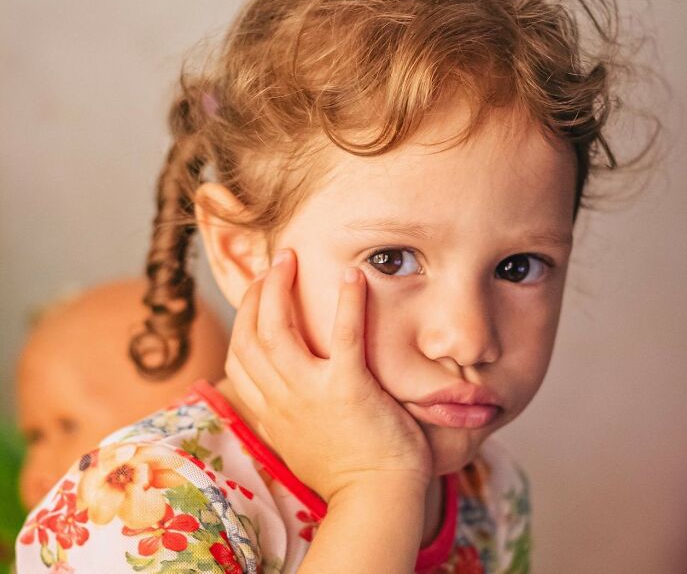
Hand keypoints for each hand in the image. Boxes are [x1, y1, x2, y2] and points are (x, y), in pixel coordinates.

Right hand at [225, 248, 431, 502]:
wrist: (376, 500)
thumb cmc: (345, 473)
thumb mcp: (297, 444)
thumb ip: (283, 414)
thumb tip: (276, 392)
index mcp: (269, 412)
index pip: (238, 359)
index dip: (242, 320)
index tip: (257, 297)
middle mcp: (280, 399)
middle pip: (250, 336)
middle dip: (255, 294)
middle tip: (272, 265)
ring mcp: (310, 393)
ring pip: (278, 329)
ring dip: (279, 287)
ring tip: (289, 258)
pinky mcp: (348, 387)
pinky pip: (342, 335)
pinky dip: (347, 302)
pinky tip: (352, 275)